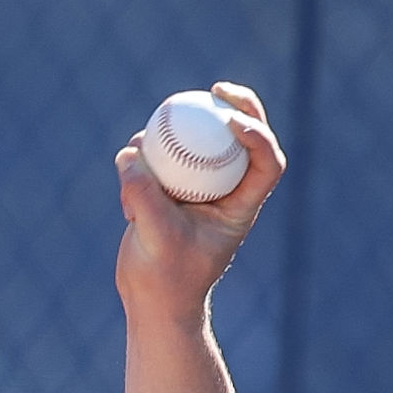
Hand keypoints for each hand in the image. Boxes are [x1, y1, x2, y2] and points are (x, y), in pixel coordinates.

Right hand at [113, 82, 285, 320]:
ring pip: (192, 140)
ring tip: (141, 161)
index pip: (266, 163)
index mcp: (241, 206)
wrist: (151, 303)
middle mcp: (224, 191)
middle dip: (235, 105)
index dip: (258, 135)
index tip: (229, 122)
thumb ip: (145, 194)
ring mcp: (195, 186)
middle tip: (214, 89)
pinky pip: (155, 157)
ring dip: (167, 139)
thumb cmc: (166, 280)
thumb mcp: (157, 238)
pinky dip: (137, 166)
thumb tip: (132, 152)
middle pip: (240, 137)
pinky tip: (126, 205)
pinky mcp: (167, 185)